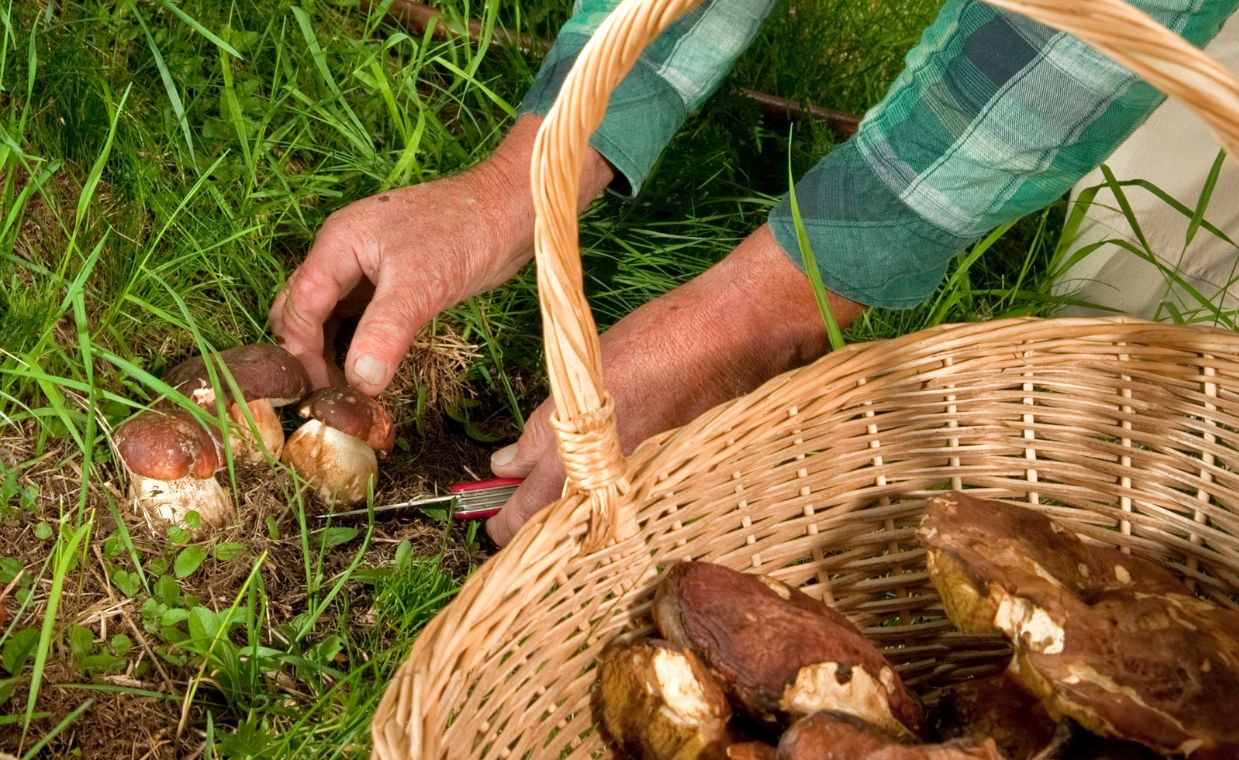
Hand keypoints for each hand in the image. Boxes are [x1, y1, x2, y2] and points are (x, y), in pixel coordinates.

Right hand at [269, 114, 614, 393]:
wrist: (511, 209)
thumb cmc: (467, 233)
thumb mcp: (422, 285)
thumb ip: (386, 331)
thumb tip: (360, 381)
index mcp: (338, 244)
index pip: (300, 305)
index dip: (301, 352)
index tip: (315, 393)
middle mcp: (344, 252)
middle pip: (303, 309)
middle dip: (307, 352)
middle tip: (324, 398)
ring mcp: (367, 264)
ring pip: (330, 314)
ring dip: (330, 350)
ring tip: (343, 393)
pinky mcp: (391, 278)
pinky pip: (358, 314)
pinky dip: (356, 341)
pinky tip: (365, 370)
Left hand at [485, 224, 863, 544]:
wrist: (730, 338)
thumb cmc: (653, 346)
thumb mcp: (576, 381)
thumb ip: (537, 434)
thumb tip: (504, 467)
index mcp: (578, 463)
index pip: (523, 519)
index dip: (499, 521)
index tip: (491, 514)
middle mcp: (610, 490)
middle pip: (554, 535)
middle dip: (529, 527)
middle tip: (513, 512)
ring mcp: (643, 492)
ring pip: (589, 524)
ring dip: (568, 515)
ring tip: (559, 490)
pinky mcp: (671, 485)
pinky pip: (625, 507)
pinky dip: (608, 501)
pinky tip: (606, 480)